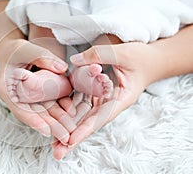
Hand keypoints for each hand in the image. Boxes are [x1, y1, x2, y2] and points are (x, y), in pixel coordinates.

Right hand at [0, 39, 76, 141]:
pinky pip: (49, 104)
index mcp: (7, 90)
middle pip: (34, 115)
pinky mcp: (37, 96)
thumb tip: (62, 68)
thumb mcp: (26, 50)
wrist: (14, 52)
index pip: (20, 109)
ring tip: (71, 131)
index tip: (46, 131)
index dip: (33, 121)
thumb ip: (42, 57)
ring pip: (43, 112)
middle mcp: (17, 98)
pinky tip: (72, 113)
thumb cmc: (17, 51)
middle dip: (51, 126)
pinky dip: (60, 108)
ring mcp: (27, 99)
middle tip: (65, 137)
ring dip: (57, 121)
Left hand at [52, 41, 160, 158]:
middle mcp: (110, 103)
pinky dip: (70, 110)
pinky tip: (57, 118)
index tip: (70, 141)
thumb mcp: (123, 53)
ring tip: (54, 142)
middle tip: (57, 151)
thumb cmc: (141, 57)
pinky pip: (82, 102)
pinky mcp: (97, 93)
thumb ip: (99, 55)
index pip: (100, 118)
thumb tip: (74, 61)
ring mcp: (103, 99)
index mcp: (121, 99)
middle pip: (89, 122)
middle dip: (73, 137)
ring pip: (83, 115)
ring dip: (69, 127)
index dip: (85, 130)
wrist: (151, 60)